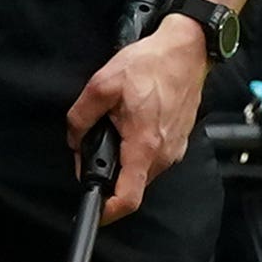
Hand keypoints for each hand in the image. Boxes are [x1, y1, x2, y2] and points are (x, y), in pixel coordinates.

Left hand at [65, 17, 204, 217]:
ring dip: (124, 159)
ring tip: (116, 126)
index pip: (128, 197)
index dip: (108, 210)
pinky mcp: (179, 141)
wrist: (187, 50)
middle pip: (131, 184)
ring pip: (142, 170)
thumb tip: (74, 140)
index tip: (94, 210)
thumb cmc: (151, 63)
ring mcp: (174, 149)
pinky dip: (138, 148)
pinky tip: (133, 122)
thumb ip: (81, 117)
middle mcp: (164, 153)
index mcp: (143, 144)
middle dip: (109, 173)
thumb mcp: (102, 84)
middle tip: (94, 146)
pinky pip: (154, 157)